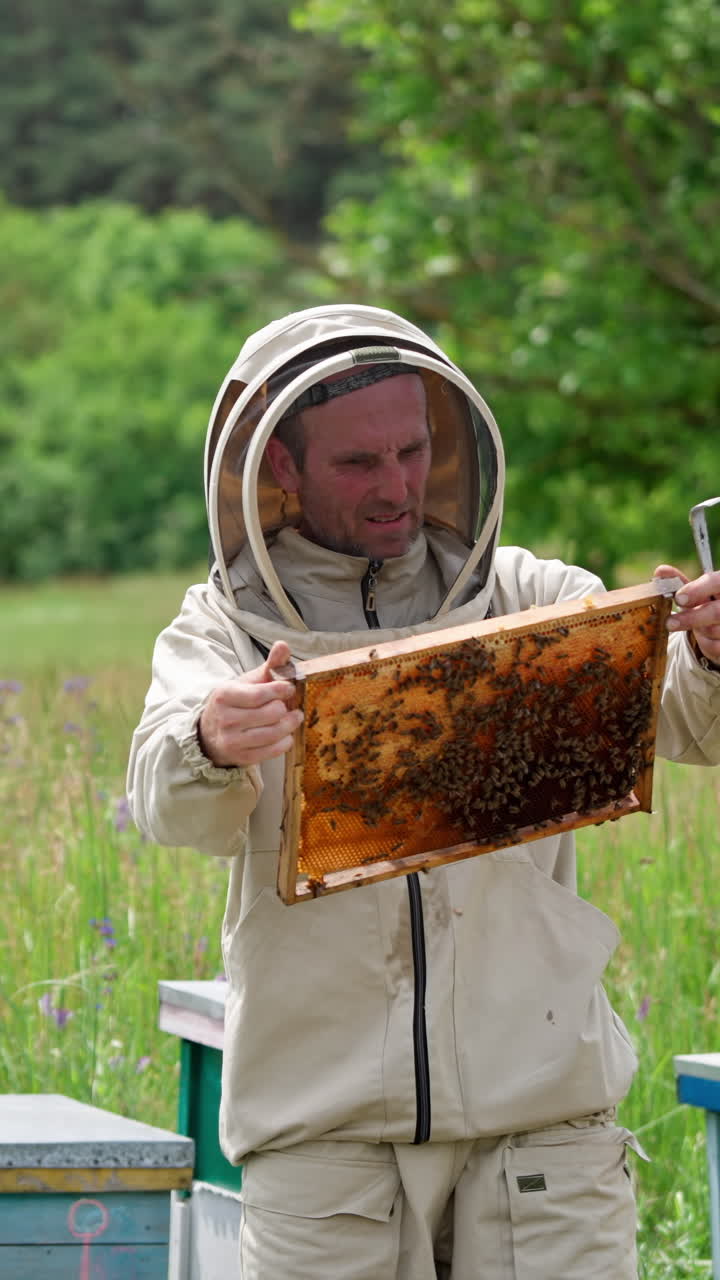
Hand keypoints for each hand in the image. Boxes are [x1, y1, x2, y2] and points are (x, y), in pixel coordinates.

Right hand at [198, 641, 302, 766]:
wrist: (210, 733)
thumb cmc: (235, 702)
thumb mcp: (247, 681)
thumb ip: (269, 664)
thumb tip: (283, 645)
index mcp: (224, 695)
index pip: (260, 694)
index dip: (280, 690)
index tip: (288, 689)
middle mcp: (225, 719)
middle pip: (271, 713)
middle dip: (285, 708)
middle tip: (288, 706)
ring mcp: (232, 741)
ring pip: (274, 733)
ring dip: (289, 724)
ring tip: (293, 718)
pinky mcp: (241, 758)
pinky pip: (272, 751)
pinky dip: (285, 741)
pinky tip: (285, 734)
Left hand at [655, 564, 719, 666]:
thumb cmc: (708, 603)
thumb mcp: (696, 591)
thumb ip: (680, 582)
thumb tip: (660, 571)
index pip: (716, 582)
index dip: (697, 590)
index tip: (678, 598)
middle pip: (716, 612)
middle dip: (691, 618)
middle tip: (669, 623)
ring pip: (714, 631)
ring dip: (696, 630)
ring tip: (688, 626)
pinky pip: (716, 647)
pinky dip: (704, 643)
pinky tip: (702, 637)